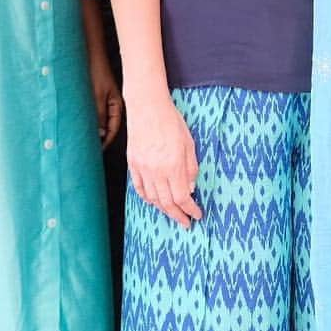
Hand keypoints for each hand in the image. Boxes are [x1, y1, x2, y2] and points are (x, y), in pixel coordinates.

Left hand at [89, 54, 122, 149]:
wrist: (91, 55)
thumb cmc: (96, 73)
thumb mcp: (97, 95)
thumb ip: (99, 115)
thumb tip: (101, 134)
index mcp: (117, 105)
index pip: (114, 129)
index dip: (106, 141)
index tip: (95, 152)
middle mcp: (112, 105)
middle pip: (108, 126)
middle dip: (99, 138)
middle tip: (88, 150)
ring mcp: (104, 101)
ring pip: (100, 120)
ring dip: (93, 129)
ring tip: (83, 140)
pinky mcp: (96, 97)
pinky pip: (94, 113)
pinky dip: (89, 120)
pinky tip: (80, 125)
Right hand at [126, 95, 202, 228]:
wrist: (147, 107)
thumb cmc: (171, 121)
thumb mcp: (189, 143)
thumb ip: (191, 167)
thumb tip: (191, 188)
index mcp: (173, 166)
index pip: (182, 197)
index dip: (190, 209)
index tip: (197, 215)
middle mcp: (156, 171)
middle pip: (167, 203)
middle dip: (178, 215)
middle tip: (185, 223)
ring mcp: (143, 169)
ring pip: (152, 199)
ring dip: (163, 209)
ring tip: (172, 212)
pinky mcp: (133, 164)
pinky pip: (139, 188)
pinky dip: (147, 198)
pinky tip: (154, 201)